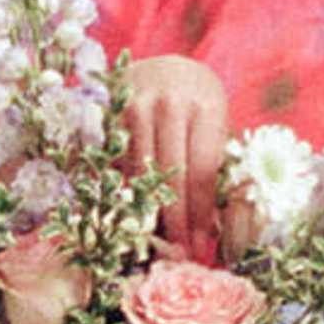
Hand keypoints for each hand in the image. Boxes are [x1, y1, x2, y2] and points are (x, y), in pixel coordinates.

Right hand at [122, 53, 229, 256]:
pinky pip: (116, 162)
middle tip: (176, 256)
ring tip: (153, 246)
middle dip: (175, 222)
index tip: (199, 247)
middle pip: (171, 177)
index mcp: (205, 106)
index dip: (200, 214)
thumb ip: (214, 168)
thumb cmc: (198, 105)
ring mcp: (135, 105)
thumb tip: (210, 230)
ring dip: (146, 214)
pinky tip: (130, 218)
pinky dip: (124, 193)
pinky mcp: (108, 112)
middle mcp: (169, 103)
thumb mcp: (215, 125)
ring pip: (139, 172)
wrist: (164, 66)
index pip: (202, 172)